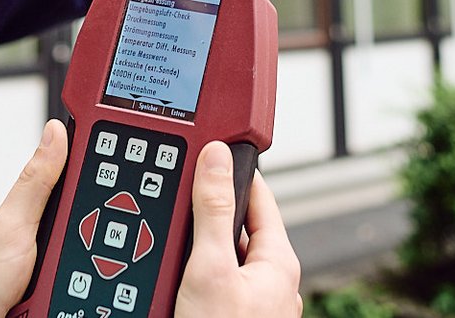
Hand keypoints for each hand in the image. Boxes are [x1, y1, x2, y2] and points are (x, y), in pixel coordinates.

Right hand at [175, 142, 301, 317]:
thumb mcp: (210, 268)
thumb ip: (213, 212)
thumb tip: (216, 157)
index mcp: (279, 262)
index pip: (259, 196)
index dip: (233, 171)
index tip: (211, 153)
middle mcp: (274, 282)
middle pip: (239, 228)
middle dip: (209, 214)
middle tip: (181, 203)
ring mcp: (258, 302)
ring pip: (227, 257)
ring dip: (202, 247)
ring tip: (175, 248)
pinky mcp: (239, 316)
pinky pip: (219, 282)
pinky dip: (200, 273)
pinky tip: (179, 279)